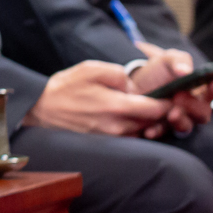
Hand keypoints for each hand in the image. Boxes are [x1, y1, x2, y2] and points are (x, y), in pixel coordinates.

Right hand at [20, 60, 170, 136]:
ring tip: (146, 107)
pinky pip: (129, 137)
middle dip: (161, 112)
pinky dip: (134, 128)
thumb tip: (133, 85)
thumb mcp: (90, 69)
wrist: (40, 108)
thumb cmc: (65, 87)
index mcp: (116, 106)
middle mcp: (117, 126)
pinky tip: (129, 117)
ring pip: (142, 131)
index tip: (172, 94)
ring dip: (148, 121)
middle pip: (153, 123)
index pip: (156, 109)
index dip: (169, 102)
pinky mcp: (105, 143)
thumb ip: (118, 73)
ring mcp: (111, 137)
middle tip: (165, 100)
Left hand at [126, 42, 212, 133]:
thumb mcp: (167, 59)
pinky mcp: (161, 127)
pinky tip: (150, 130)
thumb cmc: (158, 71)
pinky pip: (162, 133)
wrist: (133, 84)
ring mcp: (179, 119)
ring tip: (171, 113)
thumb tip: (185, 71)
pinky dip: (157, 131)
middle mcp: (193, 107)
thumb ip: (179, 61)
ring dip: (180, 121)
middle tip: (179, 97)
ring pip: (186, 126)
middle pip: (203, 113)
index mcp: (200, 89)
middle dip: (194, 106)